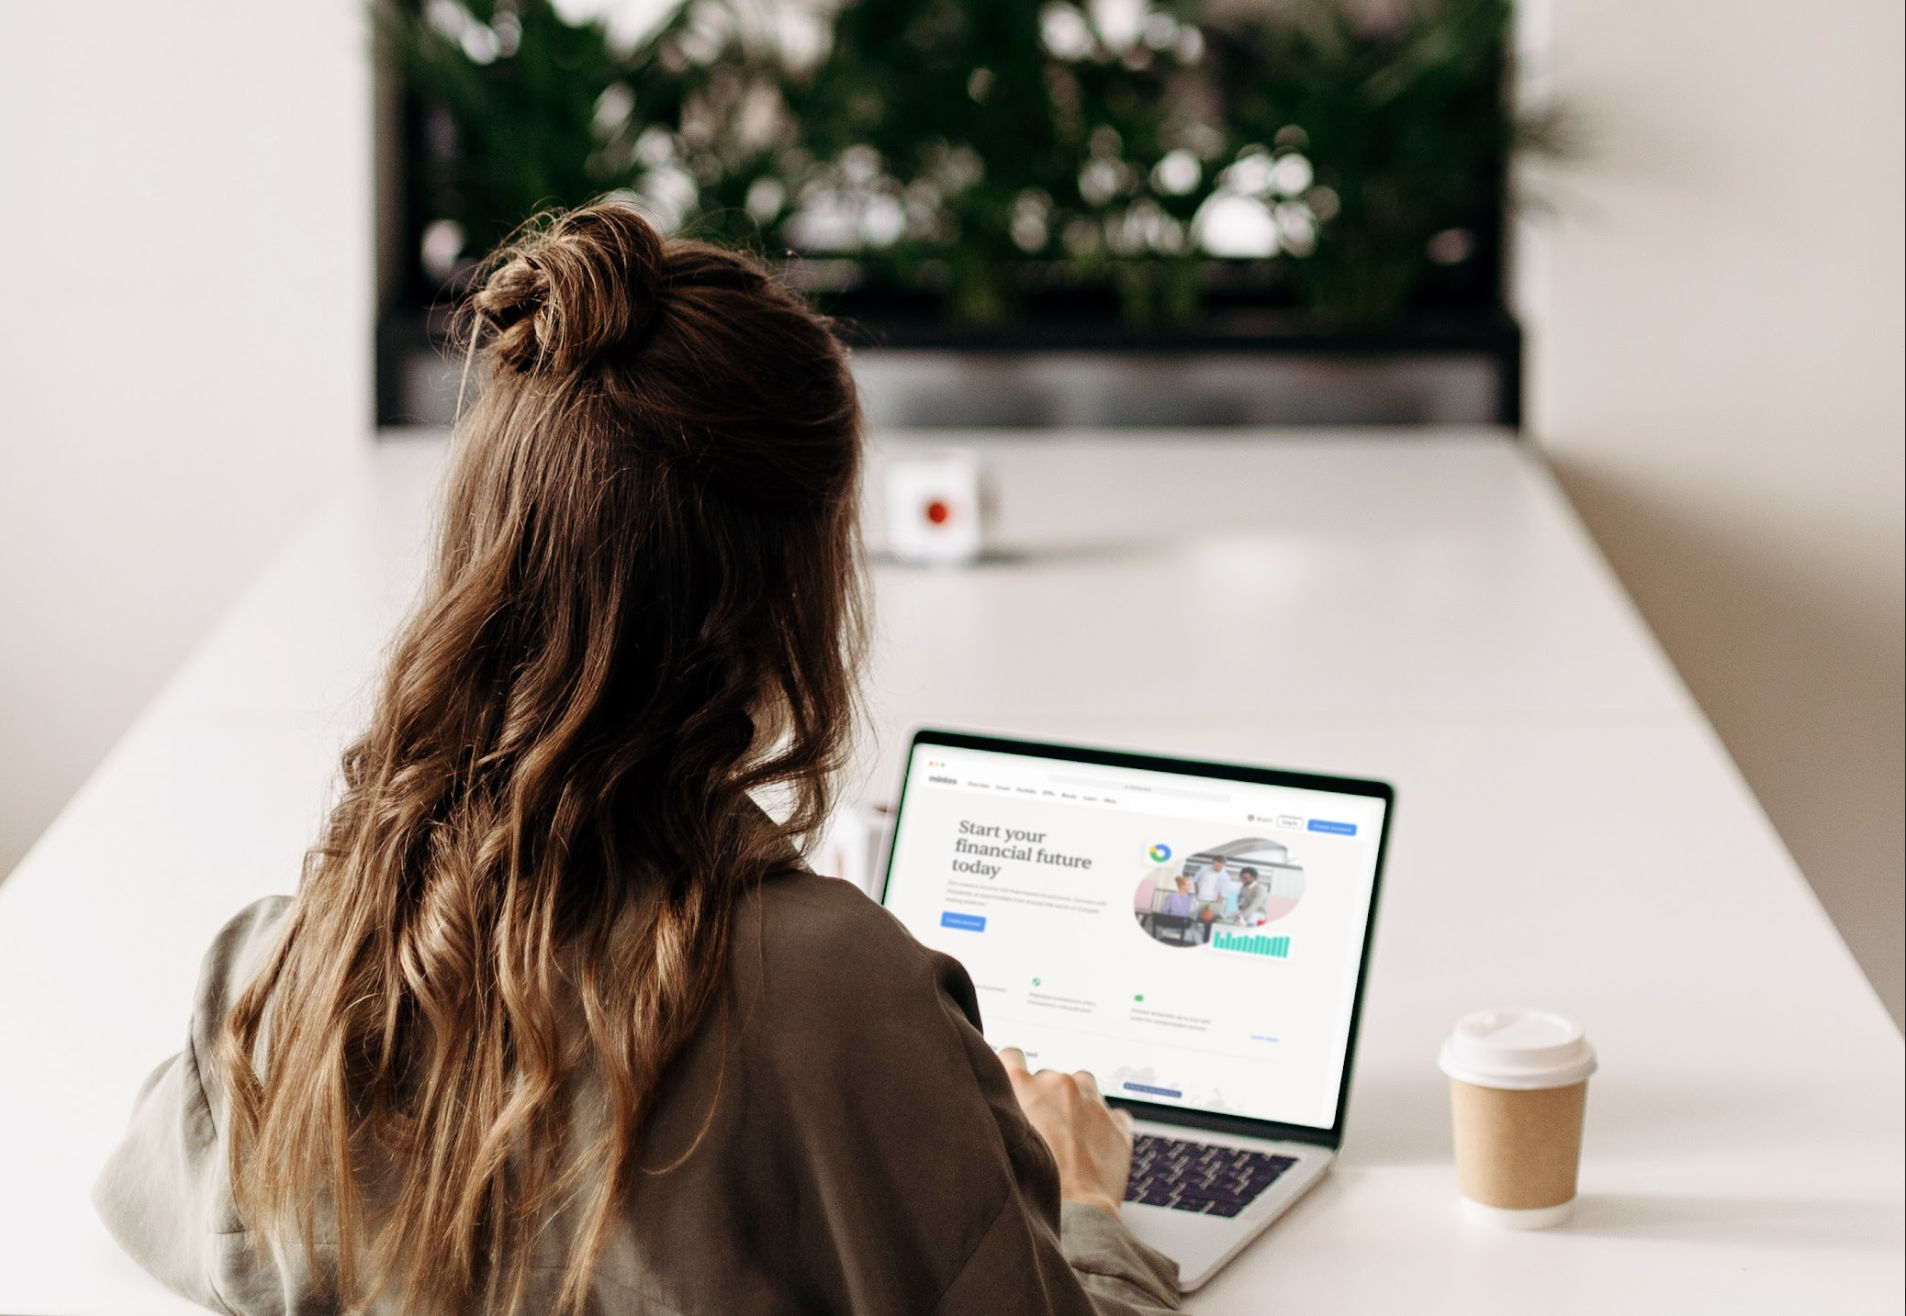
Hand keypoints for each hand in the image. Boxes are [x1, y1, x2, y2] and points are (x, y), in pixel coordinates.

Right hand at [998, 1047, 1134, 1218]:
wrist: (1073, 1214)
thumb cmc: (1031, 1185)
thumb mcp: (1001, 1139)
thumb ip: (1001, 1113)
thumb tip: (998, 1104)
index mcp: (1024, 1084)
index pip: (1011, 1055)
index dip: (1012, 1070)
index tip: (1015, 1084)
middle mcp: (1059, 1084)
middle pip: (1049, 1078)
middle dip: (1047, 1098)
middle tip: (1042, 1131)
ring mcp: (1092, 1101)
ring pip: (1083, 1087)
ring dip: (1077, 1104)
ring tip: (1070, 1139)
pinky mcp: (1118, 1123)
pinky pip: (1112, 1114)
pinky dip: (1104, 1126)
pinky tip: (1093, 1149)